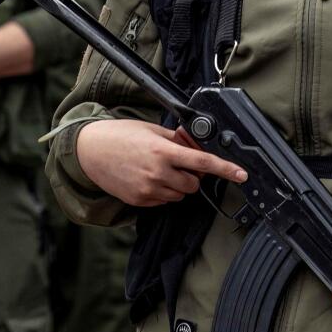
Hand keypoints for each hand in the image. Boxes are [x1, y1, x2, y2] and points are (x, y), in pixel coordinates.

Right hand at [76, 119, 246, 206]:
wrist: (90, 151)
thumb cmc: (121, 136)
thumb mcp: (151, 130)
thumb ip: (176, 141)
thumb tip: (197, 148)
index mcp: (163, 151)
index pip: (203, 162)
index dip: (225, 169)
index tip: (241, 174)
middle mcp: (157, 172)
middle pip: (193, 184)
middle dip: (192, 175)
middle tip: (178, 163)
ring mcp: (148, 189)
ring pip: (180, 195)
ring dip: (178, 184)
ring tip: (159, 169)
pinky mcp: (139, 201)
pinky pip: (164, 201)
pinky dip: (164, 192)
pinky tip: (149, 178)